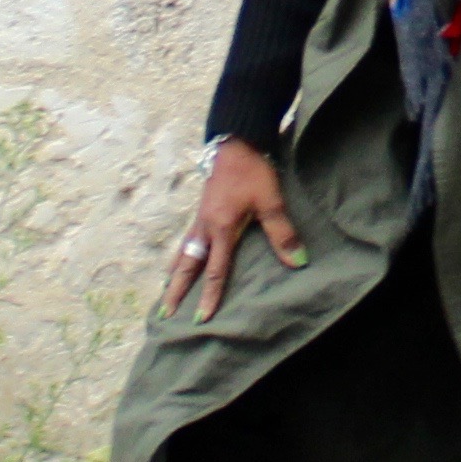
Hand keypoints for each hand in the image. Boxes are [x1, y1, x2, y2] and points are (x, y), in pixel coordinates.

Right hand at [169, 139, 303, 319]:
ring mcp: (200, 218)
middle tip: (164, 312)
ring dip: (174, 273)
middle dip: (176, 290)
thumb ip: (282, 233)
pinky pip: (187, 239)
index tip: (201, 319)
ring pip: (183, 252)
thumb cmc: (253, 171)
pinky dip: (180, 254)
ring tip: (165, 290)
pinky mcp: (202, 209)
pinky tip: (180, 258)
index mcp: (221, 229)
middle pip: (187, 265)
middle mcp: (205, 227)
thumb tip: (297, 262)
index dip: (209, 296)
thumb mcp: (271, 201)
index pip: (215, 271)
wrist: (236, 142)